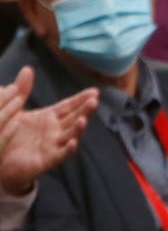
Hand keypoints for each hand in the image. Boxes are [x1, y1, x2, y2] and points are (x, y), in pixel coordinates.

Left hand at [0, 69, 96, 195]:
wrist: (1, 162)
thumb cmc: (10, 135)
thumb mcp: (15, 109)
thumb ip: (22, 90)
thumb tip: (28, 69)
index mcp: (49, 118)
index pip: (69, 106)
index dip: (81, 99)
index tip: (94, 91)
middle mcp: (55, 130)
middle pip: (74, 118)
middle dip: (85, 110)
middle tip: (94, 100)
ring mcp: (53, 145)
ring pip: (71, 135)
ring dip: (79, 128)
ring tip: (83, 120)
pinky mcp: (48, 159)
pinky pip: (61, 154)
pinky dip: (68, 149)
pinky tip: (73, 142)